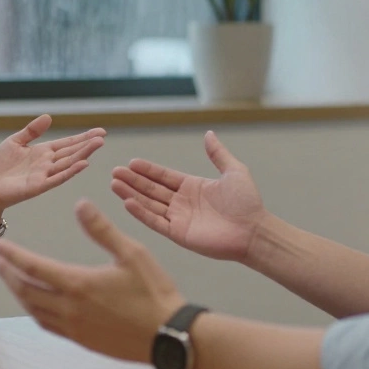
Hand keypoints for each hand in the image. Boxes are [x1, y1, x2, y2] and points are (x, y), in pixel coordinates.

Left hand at [0, 115, 104, 212]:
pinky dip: (70, 171)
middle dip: (87, 144)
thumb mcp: (14, 142)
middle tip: (103, 137)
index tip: (100, 131)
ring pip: (68, 163)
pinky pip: (57, 178)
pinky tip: (83, 164)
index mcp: (42, 152)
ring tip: (97, 145)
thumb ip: (31, 131)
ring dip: (83, 154)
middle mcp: (47, 163)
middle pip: (71, 152)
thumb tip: (49, 116)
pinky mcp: (37, 186)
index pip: (67, 143)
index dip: (83, 137)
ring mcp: (44, 175)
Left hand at [0, 199, 185, 363]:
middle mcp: (69, 308)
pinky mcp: (81, 340)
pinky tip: (36, 303)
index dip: (13, 255)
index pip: (33, 267)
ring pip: (33, 309)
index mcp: (78, 284)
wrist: (168, 335)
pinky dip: (35, 310)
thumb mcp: (132, 253)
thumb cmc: (154, 293)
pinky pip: (48, 325)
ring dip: (18, 292)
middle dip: (7, 273)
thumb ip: (102, 229)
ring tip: (10, 278)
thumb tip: (80, 204)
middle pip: (26, 289)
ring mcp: (74, 327)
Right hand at [111, 131, 266, 261]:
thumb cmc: (247, 203)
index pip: (164, 177)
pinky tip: (128, 202)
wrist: (254, 230)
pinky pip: (155, 222)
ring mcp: (179, 218)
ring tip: (115, 184)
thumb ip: (218, 154)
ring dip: (132, 194)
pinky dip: (141, 213)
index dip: (148, 170)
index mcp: (192, 187)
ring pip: (149, 204)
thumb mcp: (234, 171)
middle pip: (152, 189)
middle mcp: (182, 202)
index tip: (131, 162)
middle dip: (133, 181)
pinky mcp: (178, 234)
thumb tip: (209, 134)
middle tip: (115, 171)